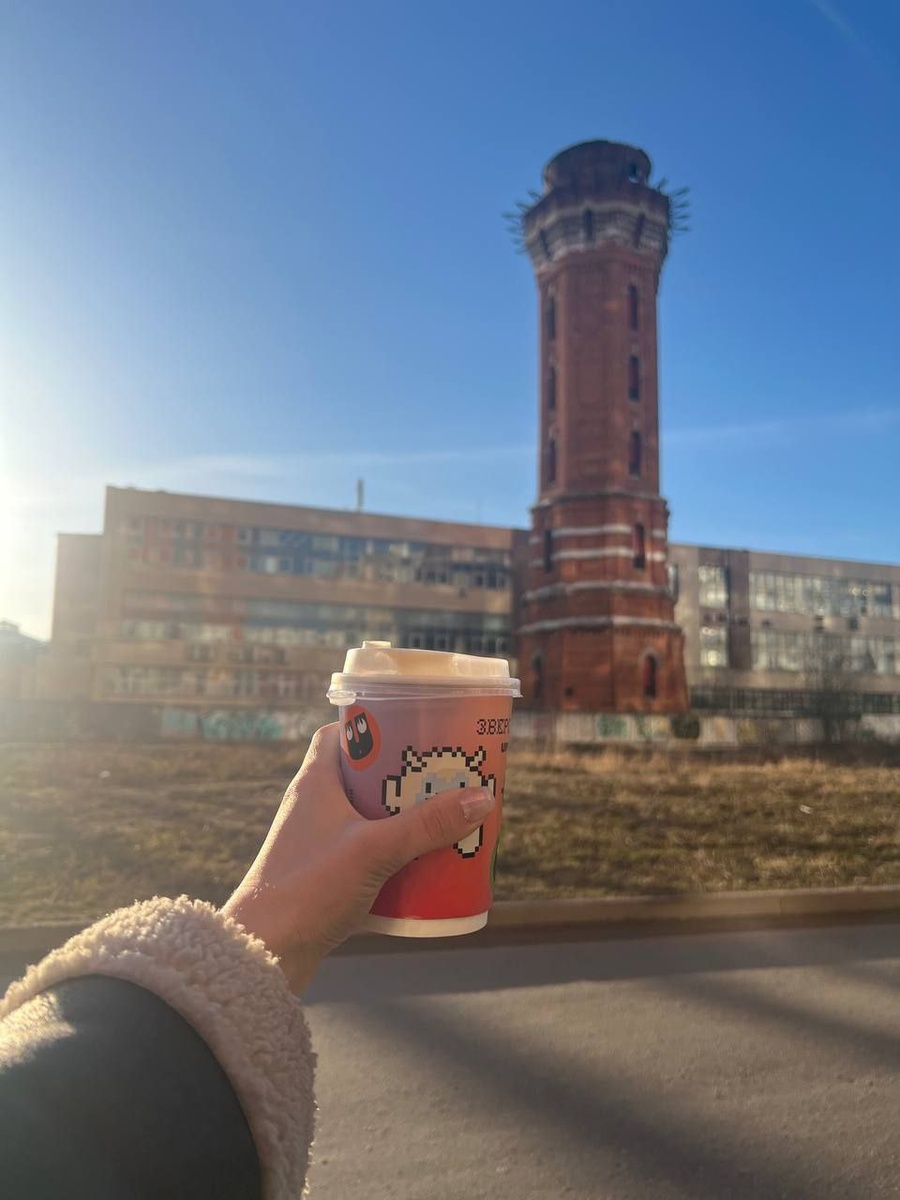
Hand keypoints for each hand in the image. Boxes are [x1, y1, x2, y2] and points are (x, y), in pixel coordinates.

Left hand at [222, 724, 494, 992]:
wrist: (262, 954)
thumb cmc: (305, 890)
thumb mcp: (374, 850)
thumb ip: (426, 825)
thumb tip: (481, 797)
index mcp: (316, 782)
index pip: (340, 733)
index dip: (375, 725)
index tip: (412, 726)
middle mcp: (314, 806)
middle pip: (365, 775)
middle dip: (406, 775)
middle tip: (446, 774)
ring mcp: (319, 842)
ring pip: (370, 816)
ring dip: (405, 817)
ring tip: (446, 817)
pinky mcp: (327, 876)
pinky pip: (369, 853)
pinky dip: (396, 854)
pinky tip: (427, 864)